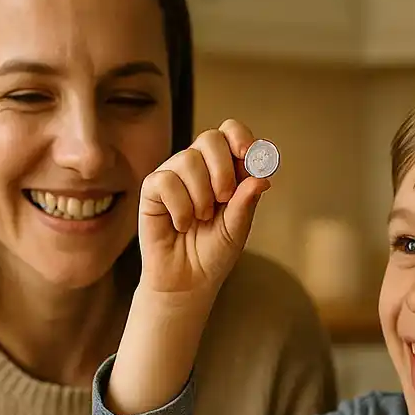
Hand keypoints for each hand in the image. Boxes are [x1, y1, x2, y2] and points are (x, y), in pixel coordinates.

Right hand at [138, 118, 270, 303]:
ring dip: (201, 194)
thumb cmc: (213, 253)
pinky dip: (180, 206)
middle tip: (224, 198)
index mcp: (225, 170)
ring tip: (202, 219)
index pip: (231, 133)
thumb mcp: (237, 228)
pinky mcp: (152, 190)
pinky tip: (182, 224)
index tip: (249, 155)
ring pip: (187, 159)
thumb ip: (247, 202)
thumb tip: (262, 177)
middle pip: (210, 138)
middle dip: (222, 168)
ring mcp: (175, 176)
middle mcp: (200, 168)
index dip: (240, 137)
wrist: (188, 281)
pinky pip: (166, 180)